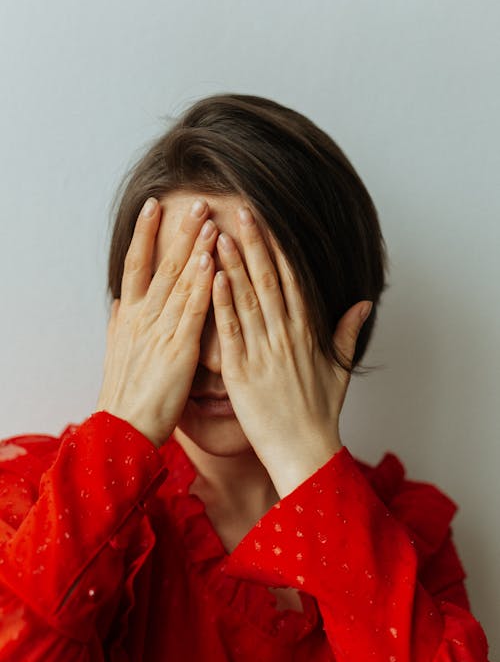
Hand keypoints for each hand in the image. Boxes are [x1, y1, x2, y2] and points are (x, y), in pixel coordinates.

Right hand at [96, 197, 218, 447]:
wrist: (124, 427)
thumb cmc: (126, 392)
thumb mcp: (118, 352)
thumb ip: (120, 323)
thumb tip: (119, 301)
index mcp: (131, 315)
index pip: (137, 264)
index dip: (145, 232)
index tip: (154, 205)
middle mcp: (143, 316)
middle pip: (161, 264)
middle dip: (178, 230)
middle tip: (194, 200)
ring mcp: (160, 330)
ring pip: (179, 281)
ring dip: (194, 248)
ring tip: (207, 218)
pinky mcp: (178, 349)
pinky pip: (192, 311)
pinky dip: (202, 285)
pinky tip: (211, 262)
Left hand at [211, 205, 371, 480]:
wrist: (304, 451)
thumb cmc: (320, 414)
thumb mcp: (339, 370)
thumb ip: (347, 333)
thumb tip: (364, 303)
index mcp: (306, 333)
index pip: (292, 281)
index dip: (278, 249)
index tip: (267, 222)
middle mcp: (286, 336)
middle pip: (269, 280)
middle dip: (254, 243)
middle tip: (241, 210)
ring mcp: (263, 352)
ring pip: (247, 299)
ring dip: (234, 264)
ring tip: (221, 233)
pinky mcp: (241, 372)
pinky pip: (230, 332)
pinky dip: (222, 303)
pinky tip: (212, 278)